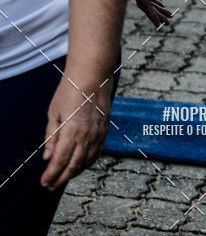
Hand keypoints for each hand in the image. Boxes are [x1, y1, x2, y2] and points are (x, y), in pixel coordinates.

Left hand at [41, 72, 112, 190]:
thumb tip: (48, 157)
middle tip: (51, 185)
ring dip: (75, 172)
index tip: (44, 182)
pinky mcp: (105, 129)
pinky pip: (97, 152)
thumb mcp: (54, 112)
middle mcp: (87, 136)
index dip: (51, 175)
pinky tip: (81, 164)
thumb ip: (51, 136)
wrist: (93, 74)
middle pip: (74, 166)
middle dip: (61, 178)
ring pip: (87, 162)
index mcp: (71, 131)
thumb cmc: (71, 89)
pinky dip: (88, 162)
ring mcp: (98, 133)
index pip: (60, 161)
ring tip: (64, 177)